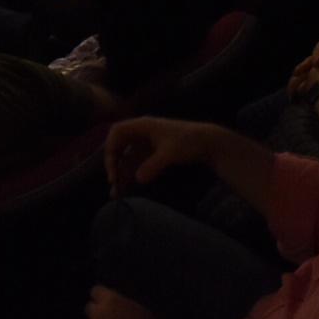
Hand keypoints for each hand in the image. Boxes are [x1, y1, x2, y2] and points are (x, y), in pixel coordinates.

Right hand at [103, 117, 217, 192]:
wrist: (208, 143)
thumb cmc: (189, 141)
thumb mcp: (170, 153)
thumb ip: (153, 165)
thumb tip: (138, 179)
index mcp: (142, 125)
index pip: (117, 132)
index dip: (110, 148)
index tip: (113, 167)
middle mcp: (141, 133)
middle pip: (118, 146)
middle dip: (113, 164)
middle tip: (113, 182)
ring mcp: (145, 144)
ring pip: (126, 159)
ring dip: (121, 174)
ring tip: (116, 193)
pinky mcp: (151, 154)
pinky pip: (136, 165)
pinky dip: (130, 176)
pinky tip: (126, 189)